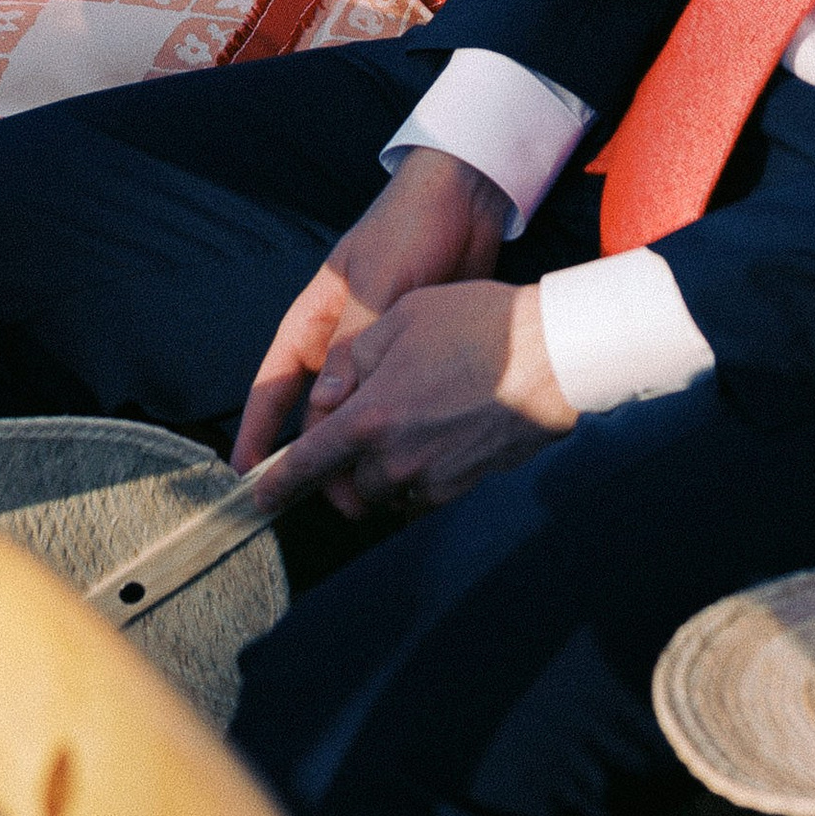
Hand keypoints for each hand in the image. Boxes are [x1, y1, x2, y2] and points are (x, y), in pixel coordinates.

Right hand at [233, 150, 513, 471]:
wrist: (466, 200)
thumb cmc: (407, 228)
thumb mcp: (375, 282)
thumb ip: (352, 342)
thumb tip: (327, 407)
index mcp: (314, 320)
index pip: (273, 385)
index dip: (256, 430)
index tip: (243, 474)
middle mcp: (339, 342)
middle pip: (315, 410)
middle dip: (314, 454)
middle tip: (323, 498)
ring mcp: (377, 352)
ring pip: (357, 414)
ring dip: (359, 448)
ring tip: (365, 495)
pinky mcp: (415, 358)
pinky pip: (395, 404)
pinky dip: (396, 431)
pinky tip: (406, 460)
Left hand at [269, 279, 576, 517]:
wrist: (555, 357)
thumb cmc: (480, 326)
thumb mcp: (405, 317)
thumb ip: (354, 359)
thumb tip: (326, 397)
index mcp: (370, 418)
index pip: (309, 463)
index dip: (278, 484)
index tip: (259, 497)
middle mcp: (396, 460)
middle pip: (349, 484)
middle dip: (347, 465)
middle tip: (368, 425)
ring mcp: (433, 478)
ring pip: (388, 491)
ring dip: (386, 468)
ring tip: (412, 419)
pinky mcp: (465, 485)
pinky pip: (424, 491)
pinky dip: (420, 473)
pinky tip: (440, 433)